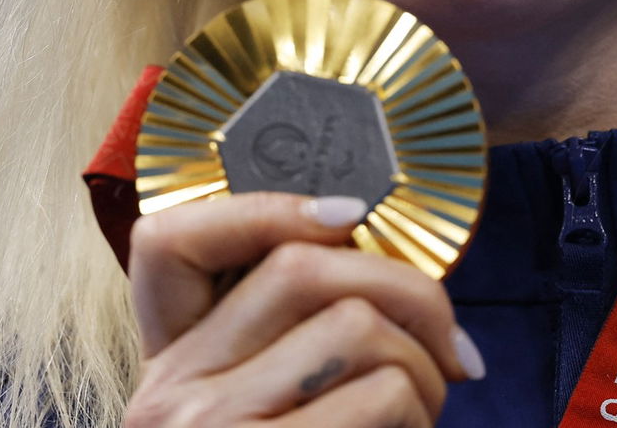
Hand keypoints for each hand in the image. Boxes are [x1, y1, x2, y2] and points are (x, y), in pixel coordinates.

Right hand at [122, 192, 484, 426]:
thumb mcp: (249, 423)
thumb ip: (286, 359)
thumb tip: (386, 285)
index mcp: (166, 370)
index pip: (179, 241)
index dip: (273, 209)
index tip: (353, 218)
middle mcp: (170, 393)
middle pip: (305, 271)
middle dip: (406, 293)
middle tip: (450, 349)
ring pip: (355, 330)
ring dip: (422, 370)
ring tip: (424, 417)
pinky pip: (377, 399)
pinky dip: (419, 420)